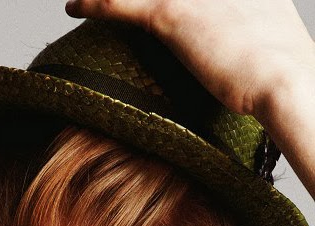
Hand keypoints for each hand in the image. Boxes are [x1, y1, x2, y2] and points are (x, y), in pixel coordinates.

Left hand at [65, 0, 314, 120]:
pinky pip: (120, 5)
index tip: (168, 6)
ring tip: (87, 0)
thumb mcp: (270, 37)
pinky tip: (75, 6)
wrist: (286, 81)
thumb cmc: (283, 75)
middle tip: (113, 4)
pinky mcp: (173, 14)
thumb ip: (250, 30)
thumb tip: (241, 49)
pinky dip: (94, 4)